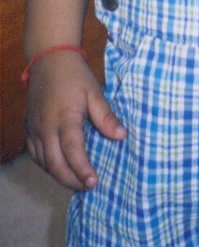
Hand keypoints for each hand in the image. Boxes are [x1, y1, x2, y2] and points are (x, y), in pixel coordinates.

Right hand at [24, 50, 126, 189]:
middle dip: (71, 180)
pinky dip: (47, 165)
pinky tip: (60, 167)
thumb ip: (106, 116)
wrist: (49, 59)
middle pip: (55, 164)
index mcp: (64, 118)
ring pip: (43, 163)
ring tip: (77, 181)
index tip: (93, 182)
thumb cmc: (75, 75)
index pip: (72, 151)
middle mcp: (45, 127)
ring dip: (59, 175)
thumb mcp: (94, 92)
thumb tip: (121, 136)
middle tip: (88, 187)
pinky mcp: (28, 129)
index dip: (82, 169)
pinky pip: (35, 155)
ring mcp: (34, 129)